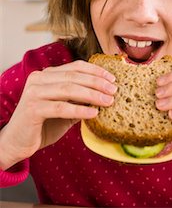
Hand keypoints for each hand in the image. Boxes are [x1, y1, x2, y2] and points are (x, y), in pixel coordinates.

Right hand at [0, 60, 116, 169]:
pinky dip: (79, 110)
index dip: (95, 71)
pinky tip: (93, 114)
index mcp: (47, 74)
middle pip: (74, 76)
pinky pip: (61, 107)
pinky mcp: (32, 109)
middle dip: (97, 83)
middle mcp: (39, 78)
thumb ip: (80, 100)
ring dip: (92, 95)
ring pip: (68, 89)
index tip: (112, 78)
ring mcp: (34, 92)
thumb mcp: (65, 109)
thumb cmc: (43, 125)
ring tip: (108, 101)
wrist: (17, 143)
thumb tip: (106, 94)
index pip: (75, 67)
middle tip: (114, 90)